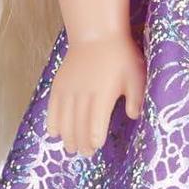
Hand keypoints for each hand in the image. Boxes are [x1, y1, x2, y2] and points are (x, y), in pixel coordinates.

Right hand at [46, 35, 145, 156]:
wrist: (96, 34)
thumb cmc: (120, 56)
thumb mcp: (136, 75)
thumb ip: (136, 98)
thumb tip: (133, 116)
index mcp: (102, 95)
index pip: (95, 125)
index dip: (94, 139)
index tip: (96, 146)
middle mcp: (83, 95)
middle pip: (78, 127)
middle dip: (81, 143)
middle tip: (85, 153)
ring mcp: (68, 91)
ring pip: (64, 120)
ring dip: (67, 136)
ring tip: (71, 147)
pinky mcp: (58, 85)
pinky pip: (52, 108)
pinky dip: (52, 122)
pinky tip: (54, 132)